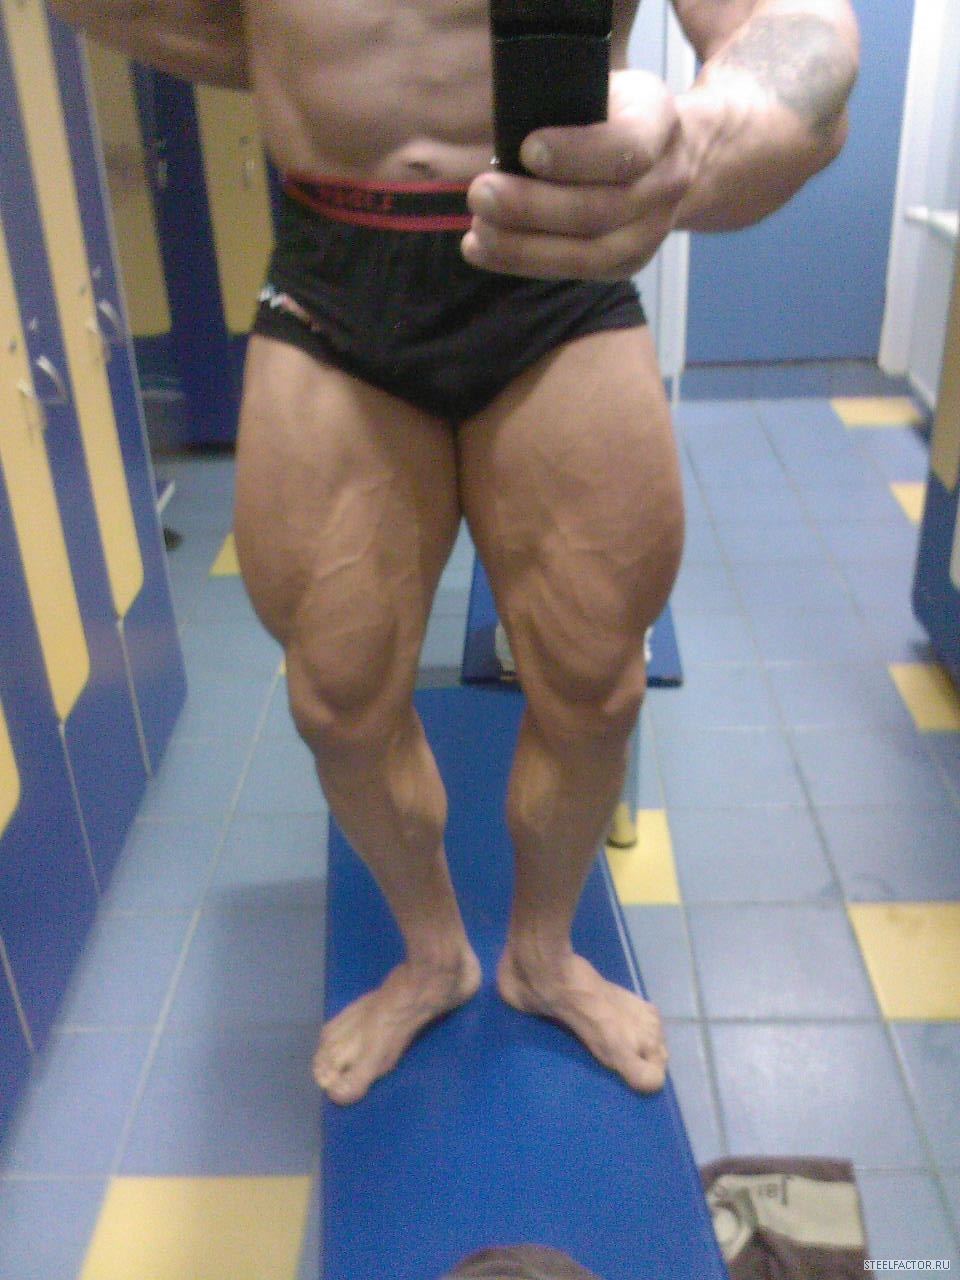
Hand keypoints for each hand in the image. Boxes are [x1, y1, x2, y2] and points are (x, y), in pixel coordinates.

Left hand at [462, 71, 691, 279]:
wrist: (665, 157)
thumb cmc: (613, 113)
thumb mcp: (600, 87)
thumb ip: (564, 102)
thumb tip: (503, 125)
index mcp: (660, 124)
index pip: (626, 148)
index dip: (575, 154)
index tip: (526, 149)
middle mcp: (666, 183)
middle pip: (600, 210)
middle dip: (532, 207)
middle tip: (479, 193)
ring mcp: (652, 231)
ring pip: (588, 254)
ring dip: (522, 246)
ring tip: (477, 230)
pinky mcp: (629, 263)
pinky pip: (575, 272)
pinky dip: (521, 263)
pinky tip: (481, 250)